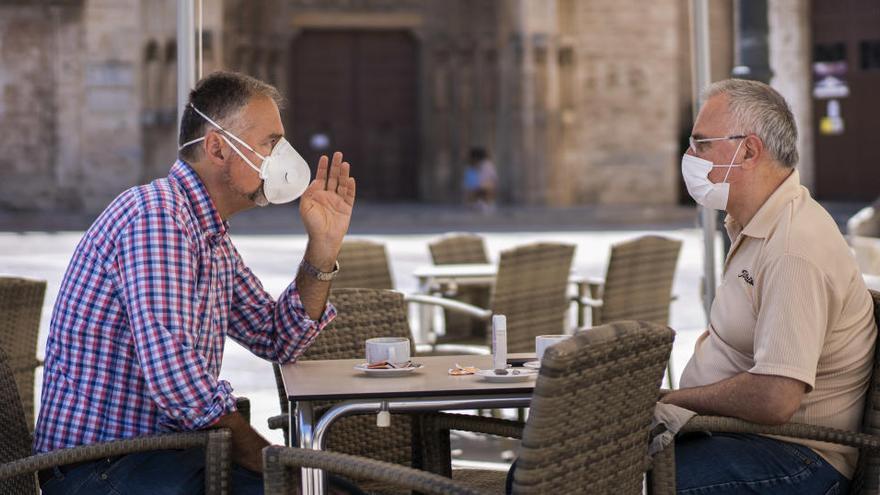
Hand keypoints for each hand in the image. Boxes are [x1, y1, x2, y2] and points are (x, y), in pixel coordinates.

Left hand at [299, 152, 355, 268]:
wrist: (323, 238)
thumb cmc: (312, 224)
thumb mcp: (305, 206)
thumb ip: (309, 192)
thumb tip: (316, 181)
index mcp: (318, 194)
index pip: (321, 177)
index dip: (323, 167)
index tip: (325, 157)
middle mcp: (328, 195)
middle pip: (333, 177)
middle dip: (335, 166)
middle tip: (338, 154)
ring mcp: (338, 201)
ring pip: (342, 184)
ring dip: (343, 173)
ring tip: (345, 164)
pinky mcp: (347, 207)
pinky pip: (350, 195)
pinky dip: (350, 187)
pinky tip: (350, 179)